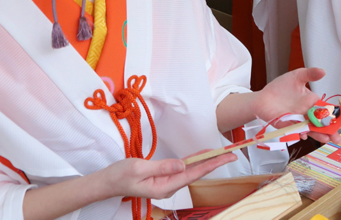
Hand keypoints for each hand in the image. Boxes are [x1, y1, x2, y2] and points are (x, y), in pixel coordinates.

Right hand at [99, 153, 236, 200]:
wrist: (108, 182)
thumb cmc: (120, 175)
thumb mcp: (139, 168)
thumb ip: (162, 166)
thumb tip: (182, 164)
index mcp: (164, 186)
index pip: (193, 174)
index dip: (211, 164)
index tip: (225, 157)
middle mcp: (169, 186)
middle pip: (196, 173)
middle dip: (215, 163)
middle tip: (232, 154)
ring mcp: (167, 182)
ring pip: (191, 171)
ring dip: (207, 161)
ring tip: (222, 153)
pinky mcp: (164, 177)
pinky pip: (183, 169)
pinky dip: (195, 161)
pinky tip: (203, 156)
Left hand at [255, 67, 340, 143]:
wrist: (263, 97)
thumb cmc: (280, 87)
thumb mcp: (297, 76)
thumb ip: (310, 74)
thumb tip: (323, 71)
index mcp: (311, 102)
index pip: (324, 109)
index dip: (332, 115)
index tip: (337, 120)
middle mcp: (306, 113)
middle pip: (320, 122)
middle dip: (329, 130)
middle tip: (336, 137)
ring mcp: (297, 120)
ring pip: (310, 128)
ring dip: (318, 134)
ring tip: (326, 139)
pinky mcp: (286, 125)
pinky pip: (294, 131)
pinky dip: (300, 133)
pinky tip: (304, 135)